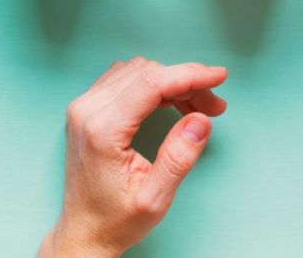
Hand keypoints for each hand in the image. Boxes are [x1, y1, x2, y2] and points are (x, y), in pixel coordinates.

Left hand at [37, 58, 227, 257]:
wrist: (83, 232)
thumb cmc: (115, 220)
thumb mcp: (154, 199)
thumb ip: (178, 158)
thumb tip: (200, 121)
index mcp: (102, 131)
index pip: (152, 83)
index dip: (190, 75)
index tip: (219, 77)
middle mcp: (87, 111)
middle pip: (148, 73)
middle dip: (187, 83)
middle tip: (213, 107)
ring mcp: (83, 106)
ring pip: (138, 71)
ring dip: (171, 82)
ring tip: (195, 109)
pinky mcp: (86, 108)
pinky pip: (124, 78)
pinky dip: (153, 85)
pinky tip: (170, 103)